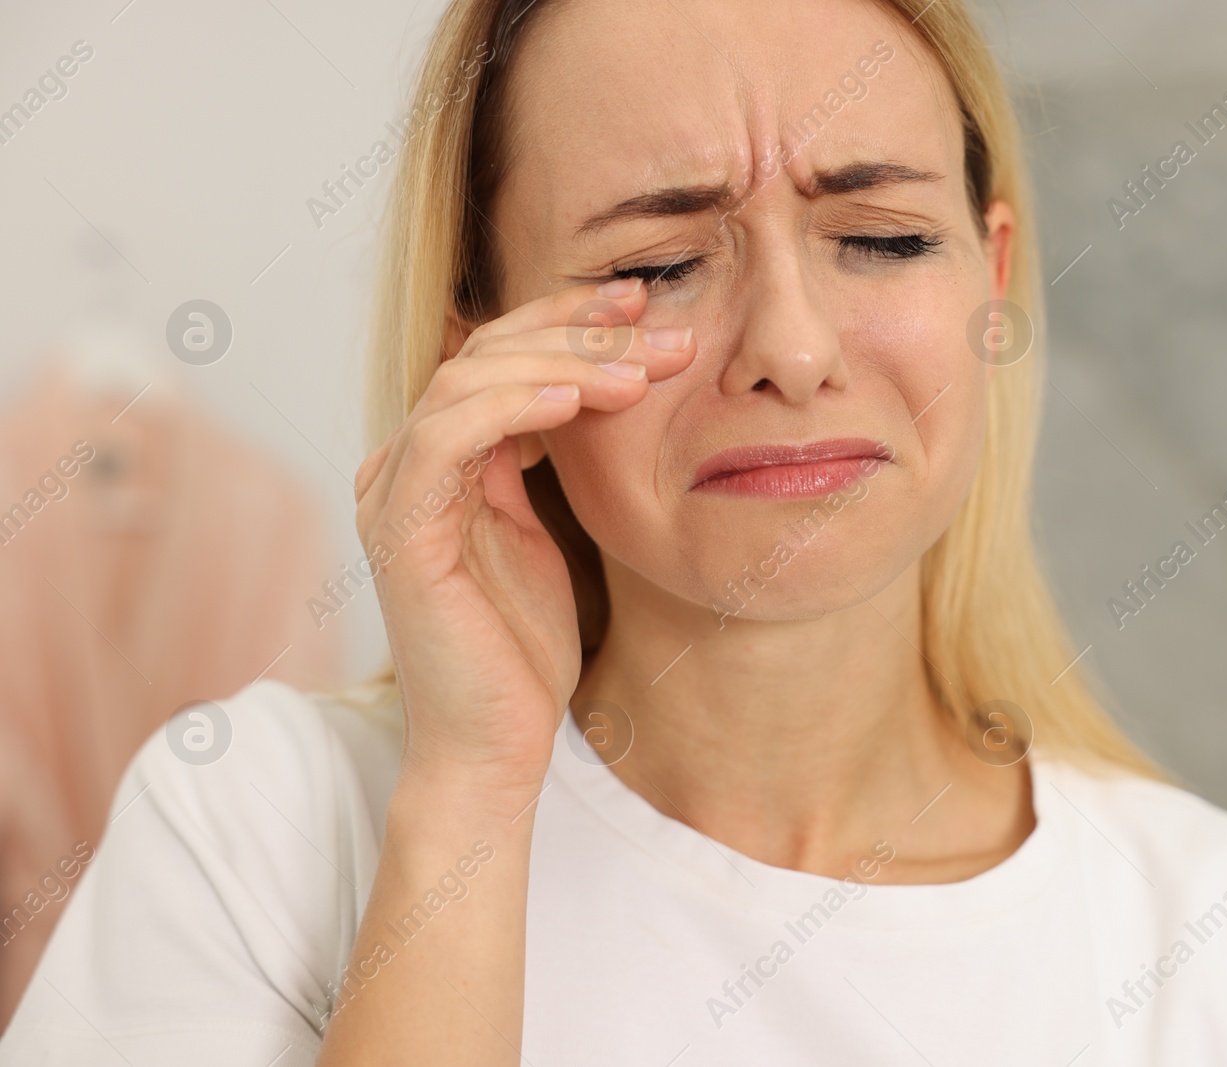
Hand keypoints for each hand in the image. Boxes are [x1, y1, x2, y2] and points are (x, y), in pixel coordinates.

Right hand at [353, 277, 694, 798]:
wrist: (494, 746)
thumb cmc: (524, 650)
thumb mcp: (547, 533)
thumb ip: (549, 462)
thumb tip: (598, 386)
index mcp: (442, 459)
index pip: (500, 356)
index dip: (569, 319)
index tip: (645, 305)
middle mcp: (407, 462)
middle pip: (486, 352)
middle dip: (580, 330)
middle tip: (664, 327)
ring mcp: (395, 492)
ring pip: (469, 378)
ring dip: (563, 362)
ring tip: (641, 372)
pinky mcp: (400, 530)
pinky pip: (448, 435)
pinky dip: (513, 405)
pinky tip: (578, 402)